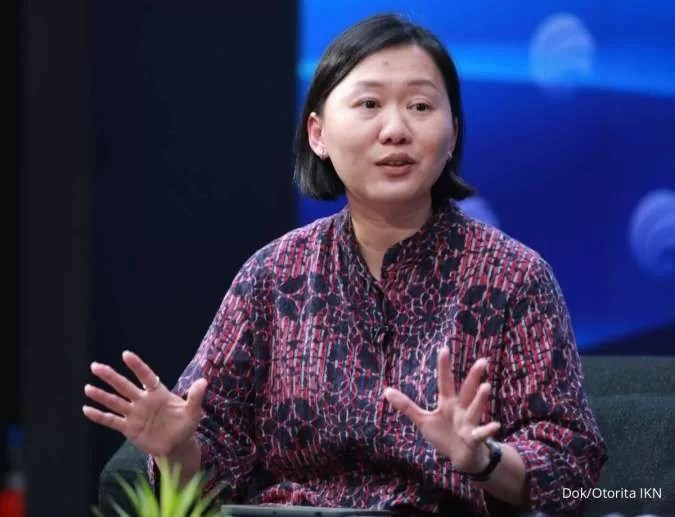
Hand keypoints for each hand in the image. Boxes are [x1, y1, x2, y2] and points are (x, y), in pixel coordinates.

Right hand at [83, 350, 206, 457]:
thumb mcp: (193, 412)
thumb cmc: (185, 425)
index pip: (146, 376)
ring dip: (102, 395)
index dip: (137, 366)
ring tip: (88, 387)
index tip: (125, 354)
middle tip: (95, 366)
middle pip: (125, 386)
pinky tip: (86, 409)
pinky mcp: (129, 428)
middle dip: (111, 377)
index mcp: (158, 393)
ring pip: (115, 402)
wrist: (177, 445)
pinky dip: (99, 416)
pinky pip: (112, 421)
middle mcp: (143, 401)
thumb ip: (195, 397)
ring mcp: (134, 414)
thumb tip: (204, 381)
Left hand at [384, 348, 499, 473]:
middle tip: (482, 361)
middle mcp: (461, 410)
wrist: (460, 458)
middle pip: (467, 391)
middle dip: (473, 377)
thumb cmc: (444, 435)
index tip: (444, 348)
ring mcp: (469, 423)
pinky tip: (495, 426)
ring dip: (480, 399)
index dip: (444, 367)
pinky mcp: (474, 438)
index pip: (445, 382)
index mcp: (448, 403)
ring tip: (486, 387)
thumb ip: (407, 406)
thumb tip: (386, 391)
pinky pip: (481, 434)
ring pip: (475, 409)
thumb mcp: (423, 420)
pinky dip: (487, 431)